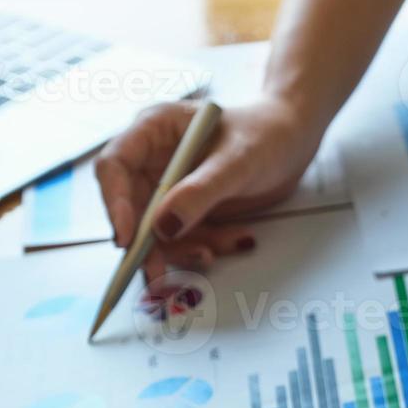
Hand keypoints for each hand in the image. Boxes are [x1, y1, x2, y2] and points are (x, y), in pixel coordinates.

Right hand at [95, 96, 321, 281]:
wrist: (292, 143)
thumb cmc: (266, 134)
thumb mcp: (238, 161)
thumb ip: (201, 192)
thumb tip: (163, 227)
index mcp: (154, 130)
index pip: (115, 167)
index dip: (115, 204)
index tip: (127, 239)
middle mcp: (153, 160)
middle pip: (129, 209)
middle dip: (147, 245)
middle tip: (160, 276)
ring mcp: (169, 188)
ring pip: (156, 233)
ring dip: (186, 248)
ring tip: (225, 243)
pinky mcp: (187, 210)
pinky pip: (183, 240)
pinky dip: (207, 247)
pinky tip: (237, 238)